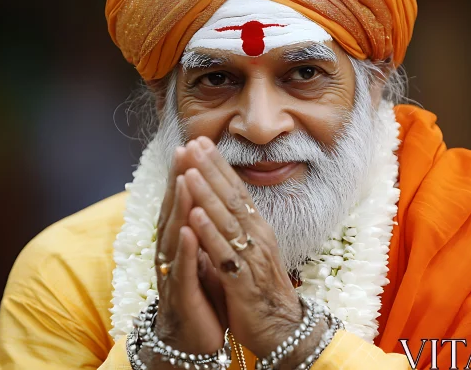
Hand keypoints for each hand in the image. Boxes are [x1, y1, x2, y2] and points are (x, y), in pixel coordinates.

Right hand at [149, 146, 226, 359]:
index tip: (191, 144)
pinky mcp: (181, 295)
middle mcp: (171, 253)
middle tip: (182, 149)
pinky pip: (183, 269)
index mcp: (179, 242)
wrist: (193, 341)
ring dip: (179, 207)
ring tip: (184, 180)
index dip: (184, 173)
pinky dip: (186, 249)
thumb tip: (205, 199)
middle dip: (178, 179)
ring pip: (174, 235)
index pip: (180, 202)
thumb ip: (199, 230)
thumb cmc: (200, 295)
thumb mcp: (202, 258)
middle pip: (173, 210)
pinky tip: (188, 230)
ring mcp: (173, 273)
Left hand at [181, 137, 304, 358]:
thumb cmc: (261, 289)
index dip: (218, 165)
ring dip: (206, 194)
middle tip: (193, 144)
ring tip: (189, 170)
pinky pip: (224, 253)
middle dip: (210, 169)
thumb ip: (238, 226)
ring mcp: (251, 257)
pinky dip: (209, 232)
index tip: (201, 142)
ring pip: (226, 220)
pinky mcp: (242, 281)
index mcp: (257, 228)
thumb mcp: (252, 251)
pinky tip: (194, 215)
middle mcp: (257, 236)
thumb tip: (223, 200)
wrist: (281, 329)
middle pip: (231, 197)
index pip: (236, 190)